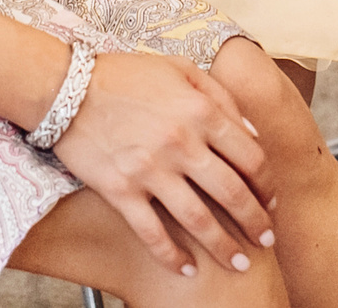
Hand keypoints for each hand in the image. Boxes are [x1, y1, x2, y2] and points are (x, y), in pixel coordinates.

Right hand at [51, 51, 276, 276]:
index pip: (251, 157)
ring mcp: (151, 170)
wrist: (66, 87)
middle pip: (233, 193)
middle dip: (256, 223)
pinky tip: (187, 269)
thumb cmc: (124, 75)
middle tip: (266, 241)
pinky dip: (173, 256)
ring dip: (225, 247)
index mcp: (200, 111)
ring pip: (200, 220)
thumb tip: (250, 131)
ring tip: (239, 264)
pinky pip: (153, 233)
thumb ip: (220, 96)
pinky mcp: (121, 191)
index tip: (271, 202)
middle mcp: (181, 143)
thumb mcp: (180, 68)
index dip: (267, 185)